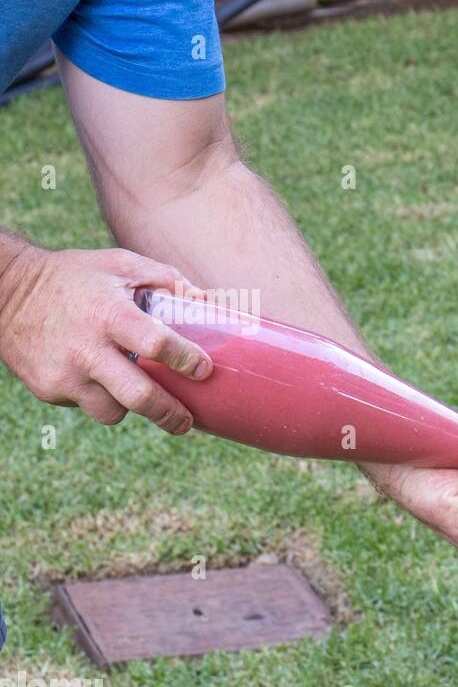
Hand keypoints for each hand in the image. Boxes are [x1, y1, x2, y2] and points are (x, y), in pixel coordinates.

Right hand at [0, 244, 211, 433]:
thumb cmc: (75, 278)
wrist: (6, 291)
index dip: (185, 359)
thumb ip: (167, 280)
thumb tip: (208, 302)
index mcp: (109, 314)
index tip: (203, 369)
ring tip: (135, 388)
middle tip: (186, 421)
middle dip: (170, 414)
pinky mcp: (48, 389)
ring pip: (113, 411)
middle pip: (139, 396)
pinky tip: (96, 375)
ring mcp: (65, 374)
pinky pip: (87, 405)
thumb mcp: (120, 265)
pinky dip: (100, 396)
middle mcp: (86, 349)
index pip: (156, 342)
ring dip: (131, 405)